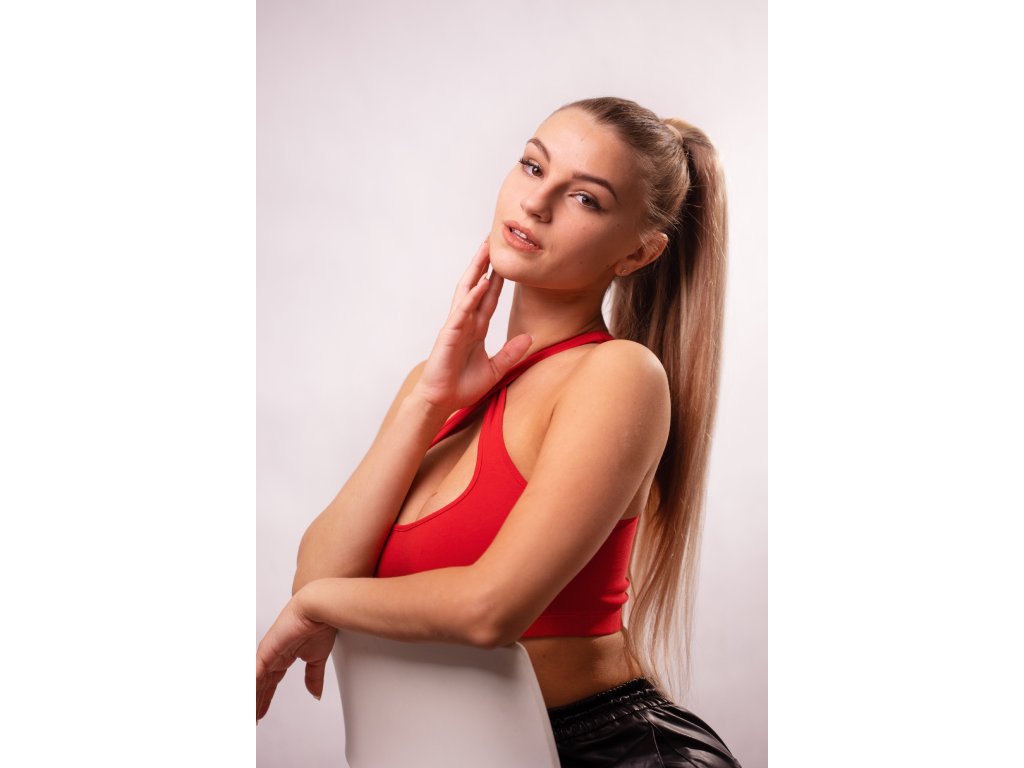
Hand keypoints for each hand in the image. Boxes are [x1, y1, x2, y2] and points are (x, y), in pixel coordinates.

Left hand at [256, 594, 335, 722]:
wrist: (319, 608)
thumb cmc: (320, 624)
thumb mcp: (317, 658)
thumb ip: (313, 676)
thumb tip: (314, 692)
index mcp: (283, 656)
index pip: (270, 683)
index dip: (264, 698)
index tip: (260, 713)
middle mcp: (272, 655)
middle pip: (260, 685)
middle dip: (256, 702)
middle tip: (252, 720)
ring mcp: (268, 653)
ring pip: (255, 682)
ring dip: (253, 699)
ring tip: (249, 715)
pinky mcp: (266, 651)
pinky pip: (255, 674)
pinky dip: (252, 687)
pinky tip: (250, 698)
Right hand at [413, 239, 532, 412]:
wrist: (442, 401)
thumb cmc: (463, 387)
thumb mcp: (495, 369)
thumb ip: (511, 353)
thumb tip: (530, 337)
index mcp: (476, 329)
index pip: (490, 299)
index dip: (499, 280)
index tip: (508, 263)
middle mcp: (466, 323)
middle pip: (477, 287)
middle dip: (485, 264)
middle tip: (493, 241)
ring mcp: (457, 326)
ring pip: (467, 291)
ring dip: (476, 269)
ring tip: (484, 249)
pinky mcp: (449, 334)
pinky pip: (462, 311)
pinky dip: (472, 296)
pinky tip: (481, 282)